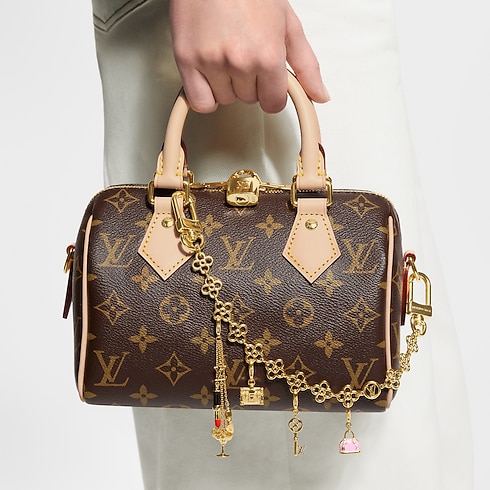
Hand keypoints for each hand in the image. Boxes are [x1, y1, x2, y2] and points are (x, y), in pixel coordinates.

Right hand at [169, 0, 328, 112]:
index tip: (267, 81)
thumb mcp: (287, 24)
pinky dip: (205, 95)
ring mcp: (211, 62)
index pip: (274, 103)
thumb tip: (319, 95)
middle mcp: (239, 61)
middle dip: (249, 83)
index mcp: (267, 55)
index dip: (272, 92)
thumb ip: (306, 65)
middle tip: (244, 53)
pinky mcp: (186, 59)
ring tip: (225, 54)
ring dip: (226, 86)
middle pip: (249, 100)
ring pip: (225, 99)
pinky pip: (200, 101)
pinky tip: (209, 76)